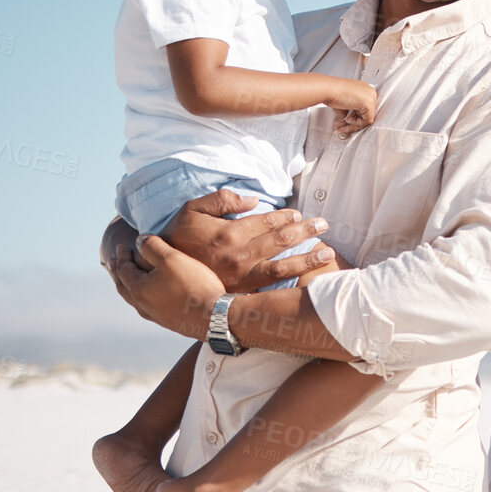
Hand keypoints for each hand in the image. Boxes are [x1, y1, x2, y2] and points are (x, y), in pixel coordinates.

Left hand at [107, 234, 225, 339]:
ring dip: (129, 286)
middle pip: (124, 287)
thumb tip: (139, 239)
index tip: (122, 245)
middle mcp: (143, 305)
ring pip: (135, 299)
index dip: (122, 255)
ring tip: (129, 280)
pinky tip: (153, 297)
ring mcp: (156, 316)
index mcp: (139, 289)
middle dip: (118, 273)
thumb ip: (153, 246)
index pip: (123, 269)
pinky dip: (143, 297)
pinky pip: (148, 308)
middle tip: (114, 263)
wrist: (215, 317)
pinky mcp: (169, 322)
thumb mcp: (172, 259)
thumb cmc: (193, 285)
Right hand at [158, 190, 333, 291]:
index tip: (299, 214)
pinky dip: (293, 281)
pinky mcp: (242, 292)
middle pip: (281, 242)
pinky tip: (309, 277)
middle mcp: (239, 255)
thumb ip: (221, 199)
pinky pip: (273, 287)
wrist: (163, 275)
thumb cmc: (178, 238)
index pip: (267, 222)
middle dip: (306, 232)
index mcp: (229, 233)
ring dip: (308, 259)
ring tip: (327, 253)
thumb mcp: (191, 210)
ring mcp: (242, 277)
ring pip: (283, 267)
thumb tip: (254, 200)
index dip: (286, 217)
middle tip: (324, 224)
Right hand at [328, 80, 377, 136]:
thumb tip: (346, 117)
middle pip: (365, 113)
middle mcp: (369, 91)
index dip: (353, 116)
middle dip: (352, 122)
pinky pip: (367, 121)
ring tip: (342, 126)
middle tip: (342, 126)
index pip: (363, 107)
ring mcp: (371, 97)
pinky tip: (346, 121)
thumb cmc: (331, 91)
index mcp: (364, 88)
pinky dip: (356, 124)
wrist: (327, 89)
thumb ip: (348, 109)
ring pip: (366, 118)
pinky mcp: (369, 104)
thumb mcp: (343, 102)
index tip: (345, 121)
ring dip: (352, 125)